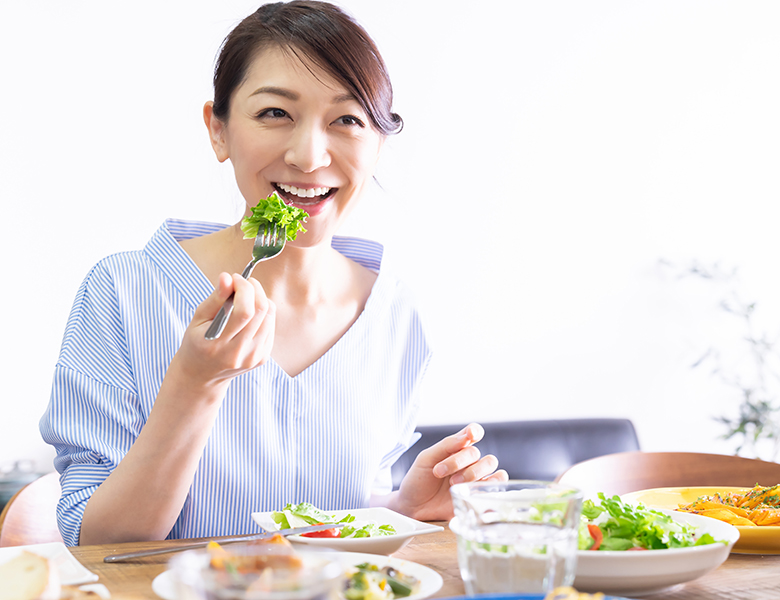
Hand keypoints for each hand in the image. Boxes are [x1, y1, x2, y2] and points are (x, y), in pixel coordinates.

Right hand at [172, 272, 276, 388]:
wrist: (203, 375)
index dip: (244, 289)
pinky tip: (250, 312)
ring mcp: (254, 357)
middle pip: (260, 312)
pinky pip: (270, 325)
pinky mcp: (263, 357)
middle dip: (254, 289)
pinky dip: (263, 312)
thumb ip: (215, 299)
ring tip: (246, 295)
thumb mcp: (198, 320)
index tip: (235, 278)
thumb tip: (227, 277)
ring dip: (261, 298)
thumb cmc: (197, 343)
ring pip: (269, 317)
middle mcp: (239, 354)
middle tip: (243, 282)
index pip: (244, 312)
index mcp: (218, 345)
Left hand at [394, 423, 507, 520]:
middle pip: (476, 453)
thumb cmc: (419, 480)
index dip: (475, 431)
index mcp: (456, 448)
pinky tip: (474, 489)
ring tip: (453, 484)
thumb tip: (467, 435)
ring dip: (472, 473)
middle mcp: (468, 461)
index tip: (471, 435)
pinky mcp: (480, 494)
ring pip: (490, 464)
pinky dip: (492, 483)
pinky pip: (499, 483)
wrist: (413, 506)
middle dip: (459, 462)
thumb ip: (447, 445)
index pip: (472, 433)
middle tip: (440, 472)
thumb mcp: (426, 458)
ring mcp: (475, 477)